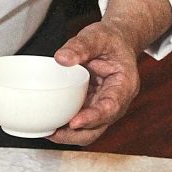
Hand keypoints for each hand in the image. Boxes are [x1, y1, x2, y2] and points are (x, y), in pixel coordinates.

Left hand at [48, 19, 140, 146]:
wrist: (116, 41)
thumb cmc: (110, 39)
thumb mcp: (98, 36)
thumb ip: (81, 46)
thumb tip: (61, 58)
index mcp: (125, 85)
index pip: (111, 107)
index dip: (93, 118)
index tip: (74, 122)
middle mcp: (117, 101)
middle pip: (99, 127)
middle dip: (76, 135)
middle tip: (53, 132)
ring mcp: (104, 106)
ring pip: (89, 130)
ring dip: (69, 134)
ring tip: (47, 131)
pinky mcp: (92, 106)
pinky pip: (81, 121)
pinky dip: (66, 125)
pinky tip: (49, 123)